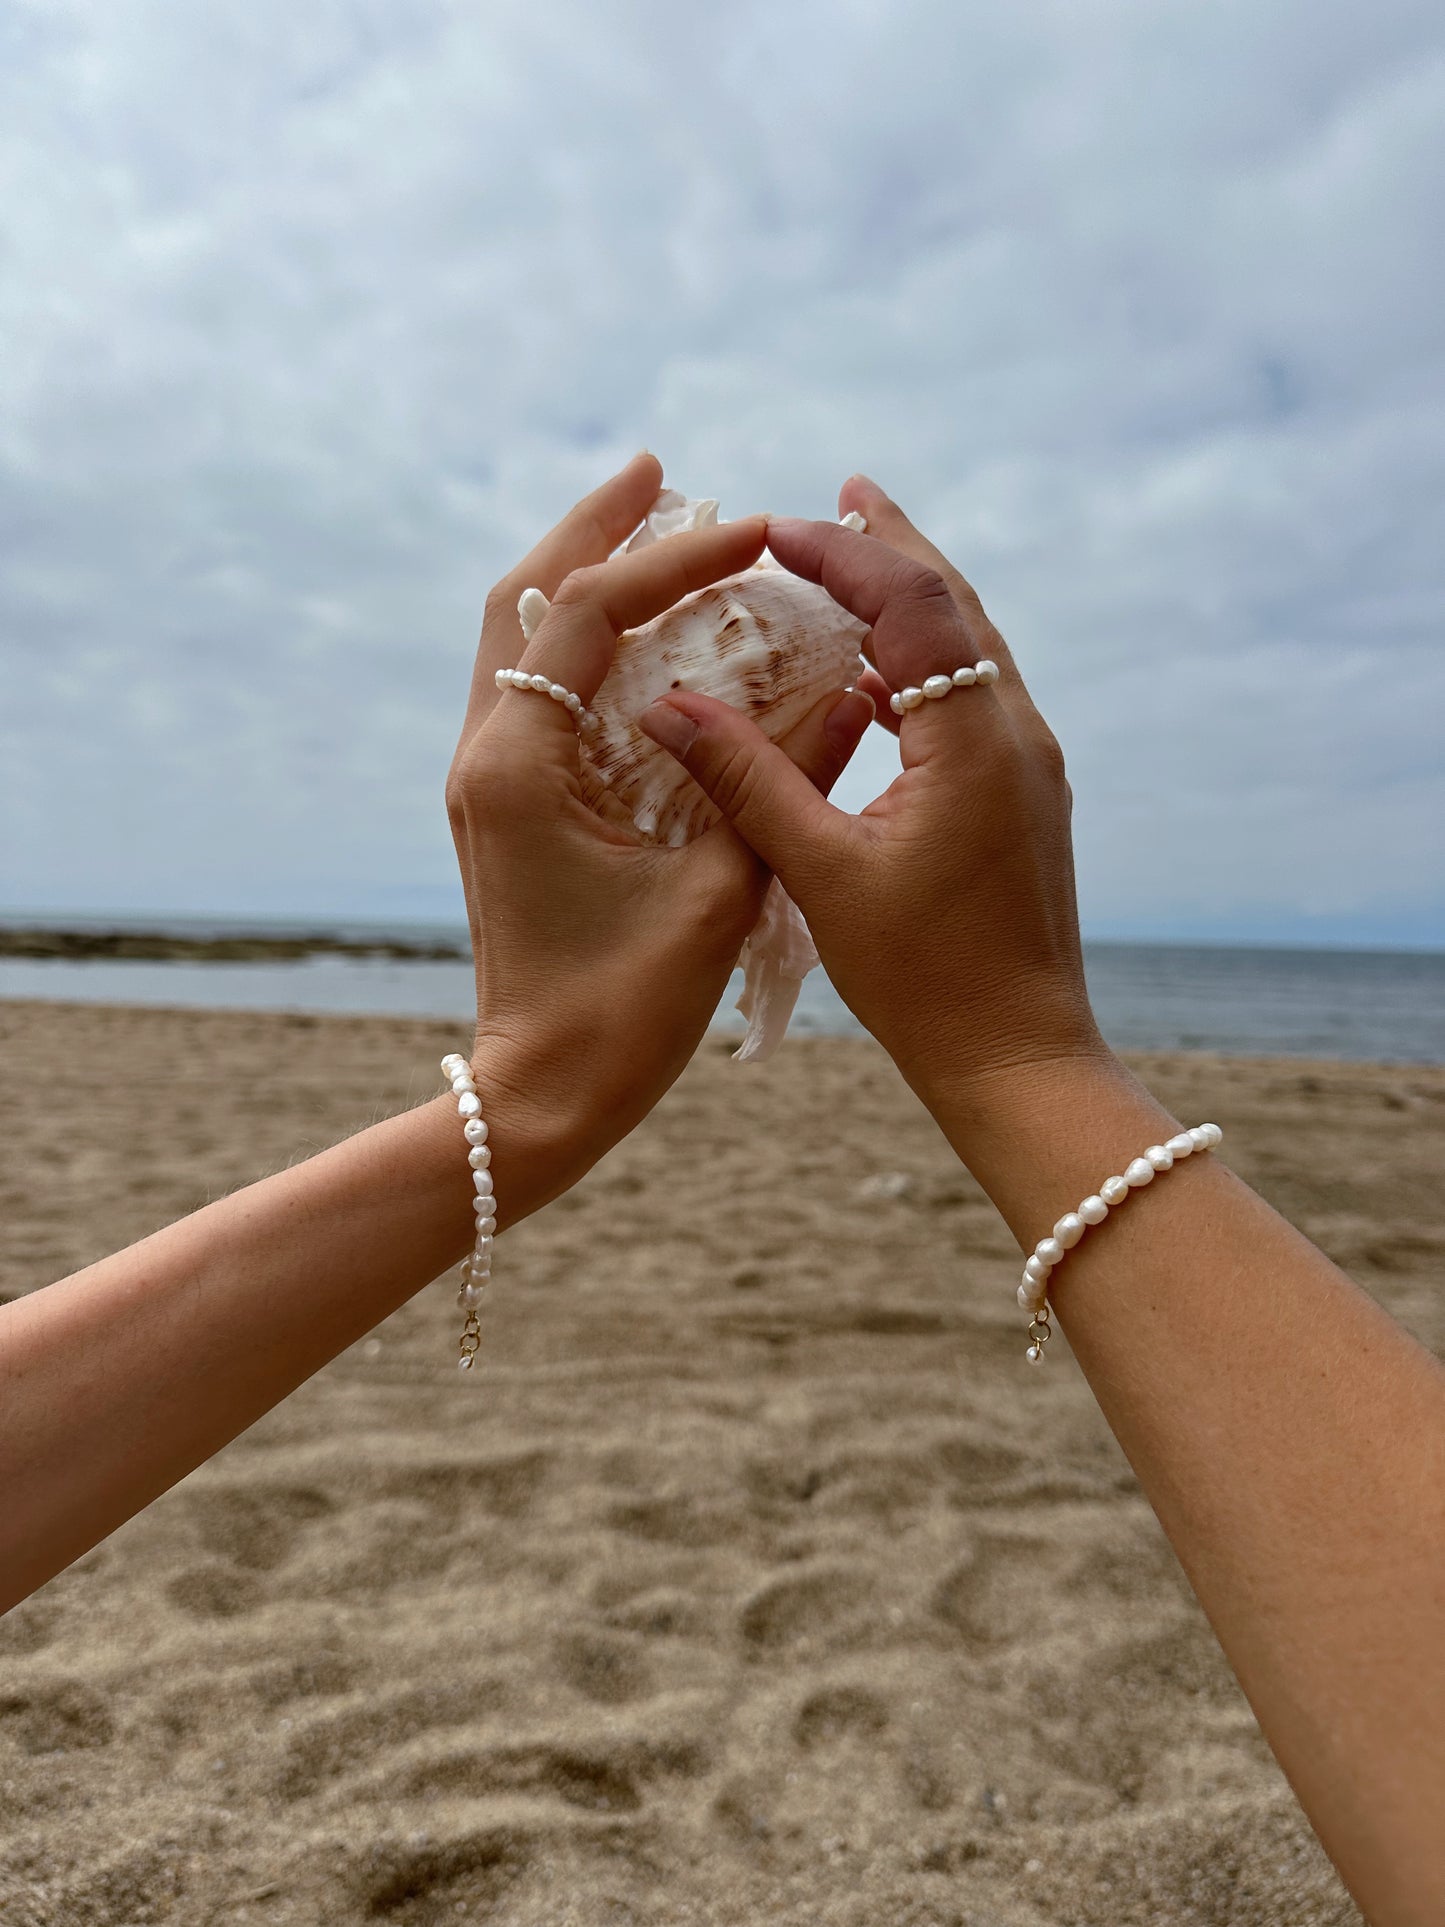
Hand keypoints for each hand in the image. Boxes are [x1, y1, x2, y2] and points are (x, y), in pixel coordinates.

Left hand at [446, 455, 872, 1212]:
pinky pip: (535, 686)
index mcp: (520, 768)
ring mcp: (487, 777)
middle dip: (595, 526)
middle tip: (663, 470)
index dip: (672, 560)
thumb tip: (847, 690)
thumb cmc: (625, 1015)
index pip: (586, 614)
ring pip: (519, 636)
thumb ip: (776, 782)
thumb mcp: (718, 895)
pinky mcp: (505, 801)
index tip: (754, 529)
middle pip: (522, 596)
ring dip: (582, 572)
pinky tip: (641, 629)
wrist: (542, 1097)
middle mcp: (486, 754)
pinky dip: (584, 638)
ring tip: (653, 523)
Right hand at [638, 474, 1110, 1125]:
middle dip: (893, 546)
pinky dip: (923, 667)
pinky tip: (874, 682)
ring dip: (912, 600)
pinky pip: (974, 700)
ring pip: (972, 648)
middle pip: (957, 603)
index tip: (773, 526)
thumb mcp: (821, 873)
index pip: (912, 603)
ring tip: (852, 563)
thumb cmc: (922, 980)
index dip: (842, 554)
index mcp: (975, 741)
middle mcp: (1018, 735)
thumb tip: (670, 705)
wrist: (1017, 1056)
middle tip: (842, 494)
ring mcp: (1029, 766)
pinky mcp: (1023, 798)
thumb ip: (749, 779)